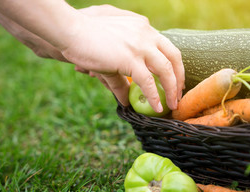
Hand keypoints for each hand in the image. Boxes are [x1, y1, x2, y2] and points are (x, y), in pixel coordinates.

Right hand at [62, 6, 184, 110]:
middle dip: (179, 78)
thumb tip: (124, 99)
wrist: (70, 30)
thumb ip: (118, 77)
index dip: (173, 65)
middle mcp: (145, 33)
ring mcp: (139, 45)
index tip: (174, 79)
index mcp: (142, 26)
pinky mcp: (129, 58)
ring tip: (172, 105)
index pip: (166, 46)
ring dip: (171, 90)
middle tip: (178, 94)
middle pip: (173, 57)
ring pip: (165, 70)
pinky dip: (153, 96)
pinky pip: (147, 81)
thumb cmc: (84, 37)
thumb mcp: (108, 55)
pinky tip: (157, 107)